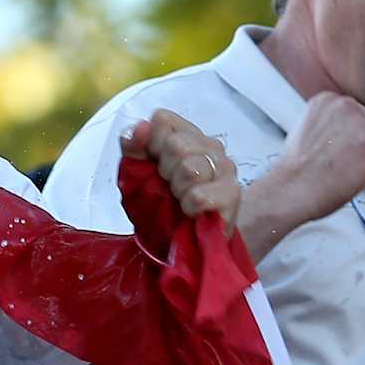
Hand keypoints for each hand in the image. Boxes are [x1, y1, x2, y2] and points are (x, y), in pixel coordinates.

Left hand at [122, 109, 238, 232]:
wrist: (175, 244)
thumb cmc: (157, 206)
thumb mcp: (133, 175)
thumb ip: (132, 147)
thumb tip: (138, 126)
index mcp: (184, 135)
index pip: (163, 120)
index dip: (151, 144)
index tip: (153, 165)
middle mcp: (208, 146)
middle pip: (176, 144)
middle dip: (164, 172)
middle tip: (169, 187)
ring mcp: (224, 168)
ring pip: (190, 168)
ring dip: (177, 191)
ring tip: (181, 199)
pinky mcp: (232, 193)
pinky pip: (200, 195)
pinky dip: (189, 207)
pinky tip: (191, 211)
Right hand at [277, 92, 364, 225]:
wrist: (290, 189)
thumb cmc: (296, 170)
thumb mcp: (306, 129)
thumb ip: (331, 123)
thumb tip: (350, 131)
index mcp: (328, 99)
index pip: (357, 115)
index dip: (351, 137)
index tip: (338, 150)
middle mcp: (346, 105)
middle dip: (364, 146)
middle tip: (343, 164)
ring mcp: (362, 124)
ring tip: (346, 170)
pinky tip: (354, 176)